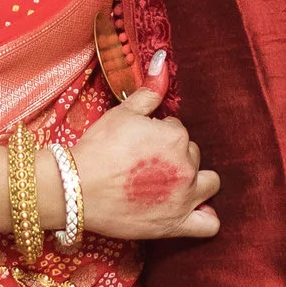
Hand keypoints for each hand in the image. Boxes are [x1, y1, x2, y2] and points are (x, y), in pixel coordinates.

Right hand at [75, 51, 219, 241]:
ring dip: (195, 180)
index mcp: (176, 136)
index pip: (179, 130)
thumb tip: (164, 62)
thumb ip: (149, 91)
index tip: (140, 143)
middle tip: (147, 163)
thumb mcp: (122, 113)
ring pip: (208, 184)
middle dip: (175, 156)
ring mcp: (184, 197)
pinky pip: (209, 224)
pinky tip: (194, 209)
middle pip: (192, 155)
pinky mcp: (176, 223)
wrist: (76, 187)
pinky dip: (206, 217)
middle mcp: (186, 166)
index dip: (159, 135)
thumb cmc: (98, 148)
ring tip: (170, 183)